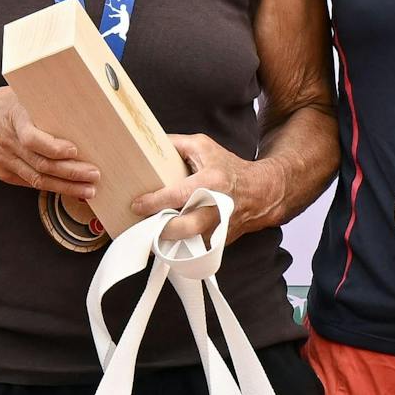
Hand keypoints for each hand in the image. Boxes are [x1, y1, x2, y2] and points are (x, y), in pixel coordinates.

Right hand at [0, 88, 97, 197]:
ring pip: (38, 179)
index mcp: (13, 117)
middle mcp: (8, 142)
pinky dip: (53, 188)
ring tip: (89, 190)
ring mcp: (5, 161)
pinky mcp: (5, 173)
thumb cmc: (3, 105)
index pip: (31, 137)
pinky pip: (31, 184)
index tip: (73, 150)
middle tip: (94, 175)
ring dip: (66, 186)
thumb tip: (82, 99)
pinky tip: (71, 191)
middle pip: (41, 163)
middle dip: (70, 172)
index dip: (53, 146)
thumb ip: (44, 100)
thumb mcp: (20, 94)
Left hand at [136, 134, 276, 245]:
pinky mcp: (218, 242)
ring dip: (166, 243)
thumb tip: (146, 144)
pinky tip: (164, 241)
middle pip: (186, 227)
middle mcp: (217, 208)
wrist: (258, 193)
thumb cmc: (227, 168)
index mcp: (211, 181)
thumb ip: (174, 144)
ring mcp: (219, 228)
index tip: (136, 205)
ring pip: (188, 244)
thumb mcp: (203, 146)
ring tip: (148, 236)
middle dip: (162, 230)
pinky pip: (193, 250)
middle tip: (142, 226)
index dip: (155, 202)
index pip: (179, 195)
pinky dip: (177, 248)